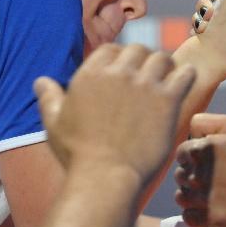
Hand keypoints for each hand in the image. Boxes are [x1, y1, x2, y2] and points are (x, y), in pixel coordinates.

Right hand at [34, 44, 195, 184]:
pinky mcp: (167, 100)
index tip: (124, 74)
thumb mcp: (54, 123)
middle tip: (147, 78)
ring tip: (165, 81)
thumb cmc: (78, 155)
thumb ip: (49, 97)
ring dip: (164, 67)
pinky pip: (184, 74)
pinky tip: (181, 86)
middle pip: (138, 50)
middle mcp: (119, 73)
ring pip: (162, 58)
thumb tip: (40, 81)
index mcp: (91, 73)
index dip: (119, 60)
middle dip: (142, 61)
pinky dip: (185, 76)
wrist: (105, 177)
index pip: (111, 49)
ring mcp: (145, 85)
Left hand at [174, 113, 225, 226]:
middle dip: (192, 176)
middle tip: (213, 176)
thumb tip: (186, 134)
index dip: (192, 157)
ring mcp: (203, 199)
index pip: (180, 154)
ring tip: (212, 191)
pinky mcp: (209, 219)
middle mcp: (199, 175)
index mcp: (201, 150)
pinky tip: (210, 206)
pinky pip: (188, 217)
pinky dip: (196, 214)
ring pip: (181, 197)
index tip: (206, 161)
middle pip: (179, 176)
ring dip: (192, 195)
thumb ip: (202, 122)